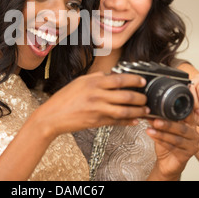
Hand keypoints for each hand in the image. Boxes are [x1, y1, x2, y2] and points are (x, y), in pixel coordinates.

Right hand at [33, 71, 150, 137]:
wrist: (52, 116)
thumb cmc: (64, 98)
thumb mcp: (79, 82)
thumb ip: (96, 78)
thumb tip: (110, 75)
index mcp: (93, 82)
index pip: (120, 79)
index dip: (134, 80)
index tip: (143, 81)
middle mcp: (97, 95)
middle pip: (126, 95)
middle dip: (140, 98)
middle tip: (146, 98)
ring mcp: (97, 109)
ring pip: (124, 110)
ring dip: (137, 111)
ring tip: (145, 111)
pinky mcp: (97, 122)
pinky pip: (116, 122)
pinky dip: (128, 121)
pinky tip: (134, 120)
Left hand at [146, 114, 198, 179]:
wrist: (166, 161)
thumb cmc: (166, 143)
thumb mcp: (162, 129)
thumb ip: (159, 120)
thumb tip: (149, 112)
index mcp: (191, 124)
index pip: (187, 115)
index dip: (178, 111)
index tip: (165, 107)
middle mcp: (194, 134)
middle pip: (181, 128)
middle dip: (167, 124)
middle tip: (155, 121)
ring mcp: (192, 146)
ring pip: (176, 139)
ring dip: (162, 134)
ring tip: (150, 130)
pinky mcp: (187, 156)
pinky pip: (173, 148)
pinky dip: (161, 142)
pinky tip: (153, 137)